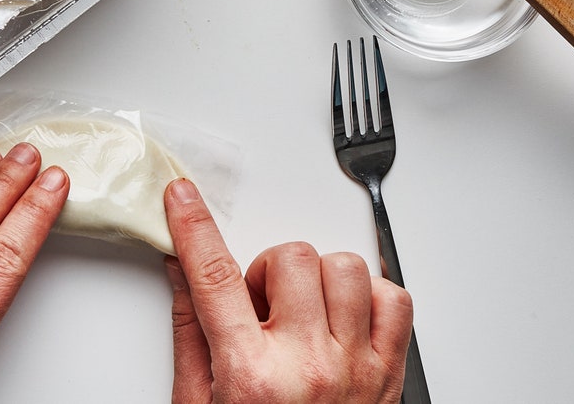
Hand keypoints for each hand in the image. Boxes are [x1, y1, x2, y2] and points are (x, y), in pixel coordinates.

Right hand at [165, 178, 412, 403]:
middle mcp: (309, 367)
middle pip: (292, 258)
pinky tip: (343, 320)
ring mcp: (357, 369)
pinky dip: (370, 297)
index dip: (195, 226)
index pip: (215, 276)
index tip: (183, 197)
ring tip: (303, 314)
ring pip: (345, 270)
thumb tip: (180, 272)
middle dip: (270, 270)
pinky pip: (394, 300)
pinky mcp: (391, 375)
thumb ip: (190, 332)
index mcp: (251, 376)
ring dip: (319, 280)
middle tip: (261, 305)